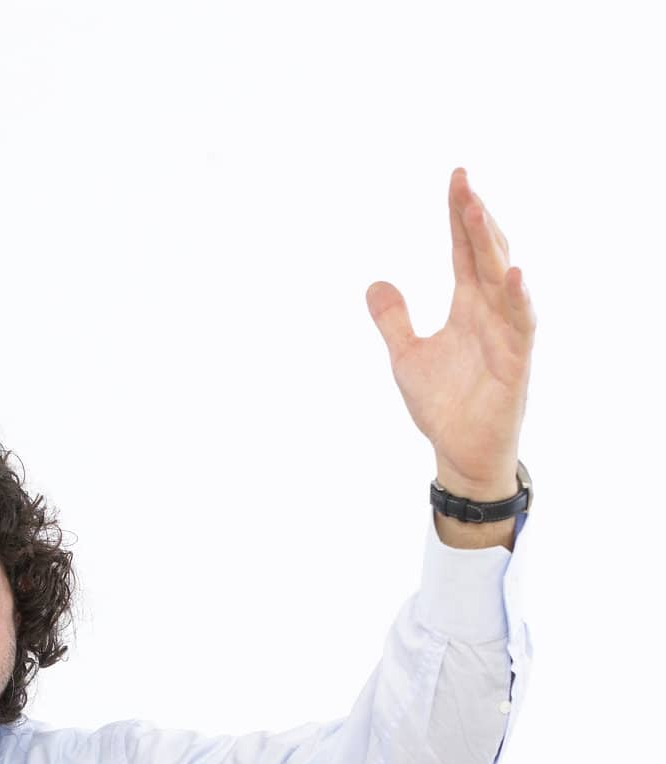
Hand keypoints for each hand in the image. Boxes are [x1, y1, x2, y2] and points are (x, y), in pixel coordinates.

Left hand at [366, 168, 535, 497]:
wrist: (460, 451)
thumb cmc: (443, 405)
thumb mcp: (406, 356)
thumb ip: (393, 320)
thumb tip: (374, 283)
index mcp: (467, 306)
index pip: (464, 251)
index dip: (458, 217)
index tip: (455, 179)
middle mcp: (490, 312)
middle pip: (484, 254)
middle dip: (474, 218)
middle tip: (461, 181)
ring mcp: (506, 333)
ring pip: (501, 279)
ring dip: (491, 246)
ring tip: (477, 210)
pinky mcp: (516, 360)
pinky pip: (521, 323)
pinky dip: (517, 298)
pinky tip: (512, 273)